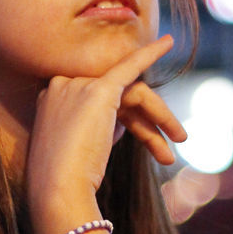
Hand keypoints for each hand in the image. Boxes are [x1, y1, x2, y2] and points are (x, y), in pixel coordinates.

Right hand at [26, 36, 183, 226]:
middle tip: (166, 154)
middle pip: (118, 98)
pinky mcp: (100, 90)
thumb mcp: (80, 150)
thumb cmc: (64, 181)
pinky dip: (150, 53)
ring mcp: (79, 85)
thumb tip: (124, 122)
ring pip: (132, 94)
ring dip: (160, 116)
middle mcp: (62, 86)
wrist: (57, 189)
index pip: (97, 102)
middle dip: (146, 123)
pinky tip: (168, 44)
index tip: (143, 141)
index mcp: (53, 100)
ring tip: (179, 140)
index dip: (124, 123)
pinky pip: (129, 66)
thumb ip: (99, 129)